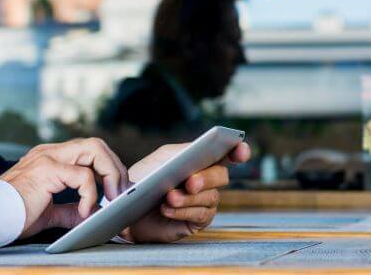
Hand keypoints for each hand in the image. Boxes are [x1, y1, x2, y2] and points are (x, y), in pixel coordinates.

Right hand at [0, 138, 127, 237]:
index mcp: (51, 158)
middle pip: (96, 144)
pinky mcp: (47, 169)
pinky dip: (91, 193)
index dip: (108, 167)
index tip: (116, 190)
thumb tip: (93, 213)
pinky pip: (83, 175)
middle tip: (120, 192)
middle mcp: (50, 152)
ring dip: (110, 174)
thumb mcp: (48, 211)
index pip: (89, 150)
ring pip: (93, 150)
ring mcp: (48, 157)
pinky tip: (86, 211)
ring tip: (111, 198)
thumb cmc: (13, 214)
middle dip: (115, 167)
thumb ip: (70, 208)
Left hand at [120, 140, 251, 243]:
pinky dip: (182, 211)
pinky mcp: (197, 221)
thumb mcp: (162, 159)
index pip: (228, 153)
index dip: (238, 151)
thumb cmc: (146, 178)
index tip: (241, 151)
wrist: (129, 205)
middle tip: (190, 182)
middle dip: (206, 178)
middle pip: (221, 175)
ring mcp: (205, 201)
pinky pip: (199, 215)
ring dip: (189, 197)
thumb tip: (198, 151)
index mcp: (202, 159)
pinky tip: (166, 209)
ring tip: (169, 197)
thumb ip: (183, 152)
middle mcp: (208, 180)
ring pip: (210, 197)